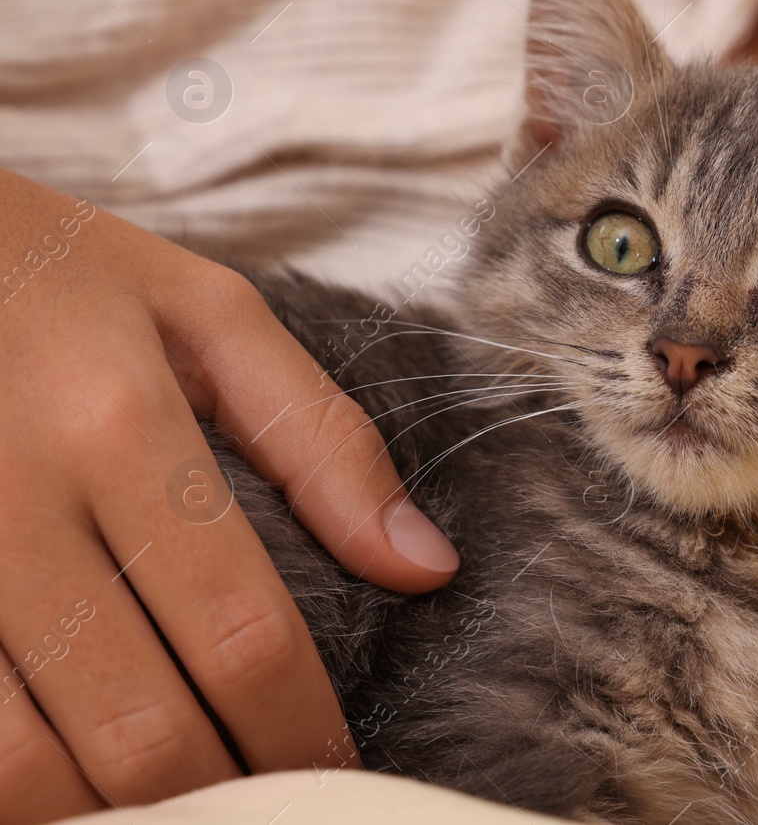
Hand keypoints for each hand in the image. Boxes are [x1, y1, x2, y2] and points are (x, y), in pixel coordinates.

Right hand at [0, 169, 458, 822]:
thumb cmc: (56, 274)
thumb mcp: (207, 315)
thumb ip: (322, 442)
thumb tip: (427, 567)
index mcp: (120, 428)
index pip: (240, 632)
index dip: (300, 730)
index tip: (338, 769)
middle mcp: (11, 507)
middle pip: (135, 725)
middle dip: (220, 793)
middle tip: (270, 801)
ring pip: (19, 766)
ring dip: (116, 813)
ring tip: (184, 804)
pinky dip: (14, 789)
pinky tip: (72, 785)